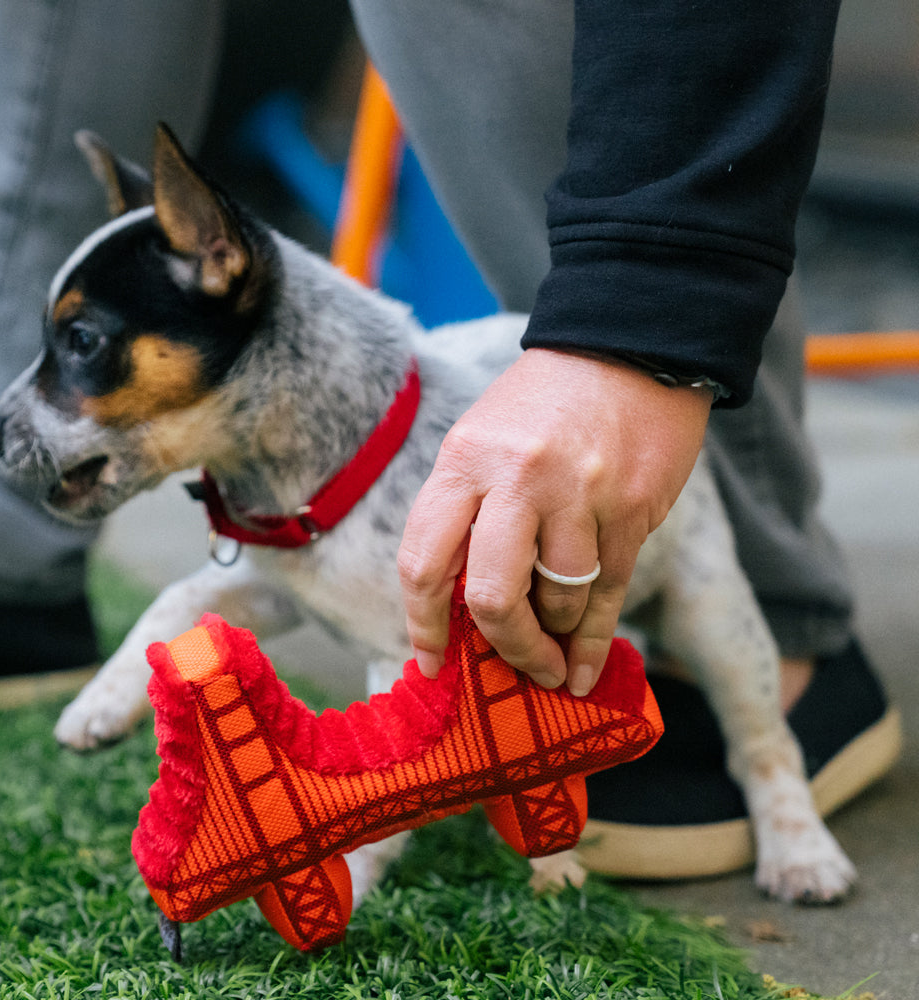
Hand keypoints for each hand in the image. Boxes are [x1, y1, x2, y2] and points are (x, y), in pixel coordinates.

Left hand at [397, 347, 711, 694]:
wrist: (629, 343)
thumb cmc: (545, 401)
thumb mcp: (483, 439)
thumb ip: (465, 511)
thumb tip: (459, 602)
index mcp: (464, 460)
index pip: (424, 562)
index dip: (423, 624)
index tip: (429, 661)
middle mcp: (517, 478)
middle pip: (491, 597)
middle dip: (504, 647)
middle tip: (513, 666)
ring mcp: (580, 494)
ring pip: (558, 602)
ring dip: (556, 635)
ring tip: (559, 638)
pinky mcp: (632, 508)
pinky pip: (609, 592)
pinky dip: (595, 641)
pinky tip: (584, 667)